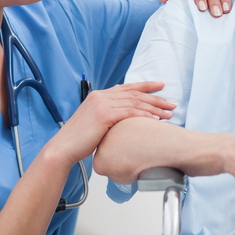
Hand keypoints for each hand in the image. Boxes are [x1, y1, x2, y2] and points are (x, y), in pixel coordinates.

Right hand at [49, 81, 175, 165]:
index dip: (146, 86)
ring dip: (154, 107)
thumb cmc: (78, 140)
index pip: (127, 87)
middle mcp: (101, 96)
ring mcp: (102, 104)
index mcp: (99, 95)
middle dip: (156, 98)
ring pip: (135, 102)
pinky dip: (145, 115)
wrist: (63, 148)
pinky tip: (156, 119)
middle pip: (134, 93)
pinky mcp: (104, 114)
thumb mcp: (93, 122)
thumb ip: (107, 115)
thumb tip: (123, 119)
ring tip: (169, 112)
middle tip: (171, 102)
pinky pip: (130, 112)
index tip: (160, 86)